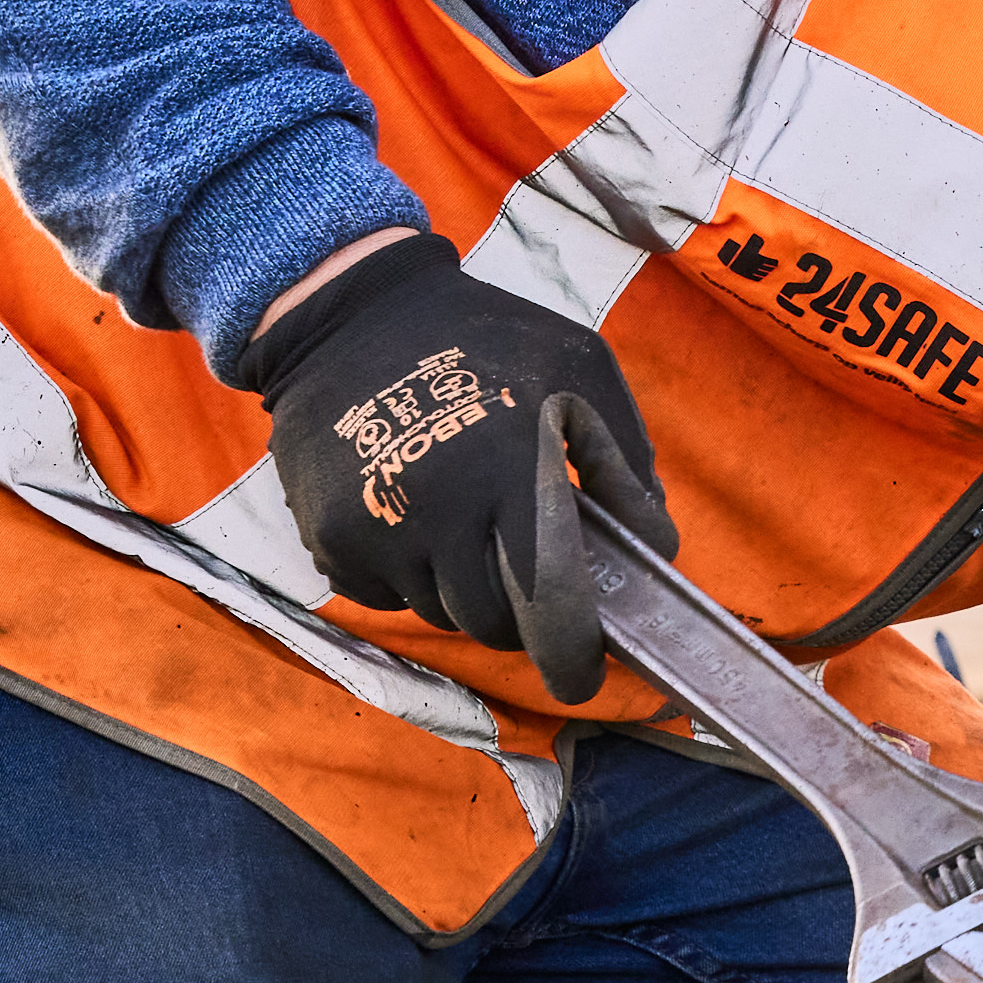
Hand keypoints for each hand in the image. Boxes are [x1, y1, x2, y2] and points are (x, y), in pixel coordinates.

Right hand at [250, 238, 671, 703]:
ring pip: (441, 614)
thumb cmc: (483, 336)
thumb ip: (625, 460)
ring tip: (467, 520)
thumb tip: (650, 547)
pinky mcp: (332, 540)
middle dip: (522, 617)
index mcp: (510, 466)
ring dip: (465, 589)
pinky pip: (388, 598)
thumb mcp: (578, 368)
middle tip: (530, 575)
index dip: (573, 654)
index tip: (586, 670)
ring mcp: (378, 529)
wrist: (348, 312)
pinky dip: (409, 576)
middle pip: (494, 623)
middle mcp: (438, 508)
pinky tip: (414, 514)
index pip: (551, 601)